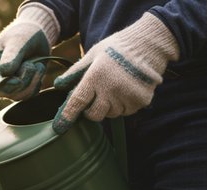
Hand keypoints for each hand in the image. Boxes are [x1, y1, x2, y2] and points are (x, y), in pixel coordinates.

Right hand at [0, 3, 59, 99]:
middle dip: (24, 82)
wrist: (38, 33)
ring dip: (33, 82)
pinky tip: (39, 69)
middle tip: (33, 65)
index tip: (20, 79)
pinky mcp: (24, 85)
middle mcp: (0, 77)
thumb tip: (3, 72)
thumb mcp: (18, 41)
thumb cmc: (25, 33)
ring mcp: (12, 82)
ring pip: (21, 96)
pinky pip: (30, 94)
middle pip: (9, 93)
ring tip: (38, 66)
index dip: (7, 86)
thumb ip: (11, 56)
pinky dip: (37, 83)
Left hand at [52, 13, 179, 133]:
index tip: (58, 128)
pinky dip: (123, 105)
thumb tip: (58, 85)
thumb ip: (75, 72)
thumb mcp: (93, 54)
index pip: (78, 102)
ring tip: (115, 88)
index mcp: (96, 76)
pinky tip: (126, 89)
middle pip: (95, 115)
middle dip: (91, 111)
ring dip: (109, 107)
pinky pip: (126, 111)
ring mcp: (127, 97)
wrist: (148, 44)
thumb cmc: (117, 48)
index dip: (67, 116)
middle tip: (95, 97)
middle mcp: (111, 89)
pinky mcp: (140, 101)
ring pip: (111, 114)